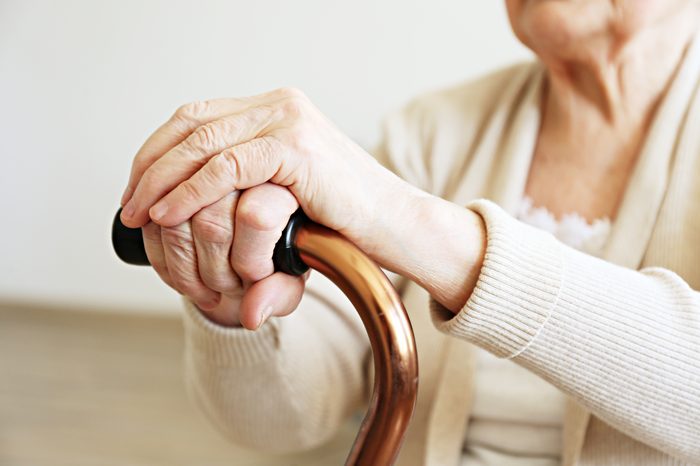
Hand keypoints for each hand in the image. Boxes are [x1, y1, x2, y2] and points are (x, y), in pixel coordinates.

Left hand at [121, 87, 485, 313]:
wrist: (393, 226)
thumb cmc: (340, 218)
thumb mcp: (280, 196)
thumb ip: (239, 186)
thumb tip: (187, 210)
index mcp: (273, 108)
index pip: (196, 117)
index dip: (157, 151)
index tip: (136, 188)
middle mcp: (279, 104)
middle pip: (191, 123)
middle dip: (150, 166)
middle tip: (128, 204)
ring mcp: (288, 120)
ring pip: (203, 142)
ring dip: (162, 180)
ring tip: (139, 214)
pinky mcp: (296, 146)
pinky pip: (228, 165)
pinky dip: (191, 191)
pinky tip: (169, 213)